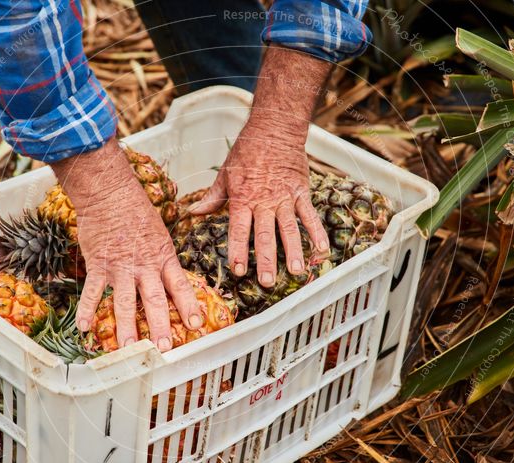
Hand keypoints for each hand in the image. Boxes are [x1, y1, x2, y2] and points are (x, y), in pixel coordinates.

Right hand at [50, 139, 202, 351]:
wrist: (109, 193)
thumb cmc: (136, 210)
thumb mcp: (160, 234)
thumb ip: (162, 260)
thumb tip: (171, 281)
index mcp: (163, 257)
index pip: (179, 285)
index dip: (189, 306)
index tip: (196, 325)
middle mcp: (143, 265)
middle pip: (154, 300)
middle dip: (159, 326)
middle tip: (163, 349)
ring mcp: (120, 267)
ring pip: (123, 302)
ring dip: (126, 327)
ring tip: (128, 349)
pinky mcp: (98, 264)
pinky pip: (92, 291)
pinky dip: (87, 309)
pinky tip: (84, 328)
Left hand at [189, 46, 331, 286]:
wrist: (273, 130)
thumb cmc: (246, 154)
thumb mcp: (225, 175)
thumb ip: (212, 198)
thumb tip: (192, 213)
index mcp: (243, 199)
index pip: (239, 230)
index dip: (238, 250)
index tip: (238, 270)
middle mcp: (264, 202)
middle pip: (265, 235)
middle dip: (266, 260)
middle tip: (267, 282)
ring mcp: (284, 198)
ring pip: (289, 229)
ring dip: (293, 251)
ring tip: (295, 272)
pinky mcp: (300, 193)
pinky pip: (309, 215)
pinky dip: (316, 232)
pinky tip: (321, 251)